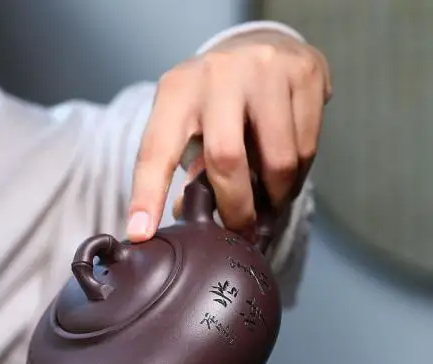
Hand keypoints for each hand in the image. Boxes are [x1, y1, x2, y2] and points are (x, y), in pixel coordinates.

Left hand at [126, 29, 331, 240]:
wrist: (260, 46)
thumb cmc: (213, 101)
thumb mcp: (185, 123)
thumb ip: (183, 165)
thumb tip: (185, 213)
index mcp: (176, 91)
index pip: (156, 150)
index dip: (147, 196)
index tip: (141, 234)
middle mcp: (218, 75)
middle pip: (226, 159)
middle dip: (235, 207)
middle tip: (240, 231)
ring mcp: (265, 70)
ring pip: (277, 159)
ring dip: (274, 196)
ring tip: (268, 205)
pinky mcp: (305, 74)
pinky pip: (307, 147)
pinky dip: (297, 177)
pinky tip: (286, 179)